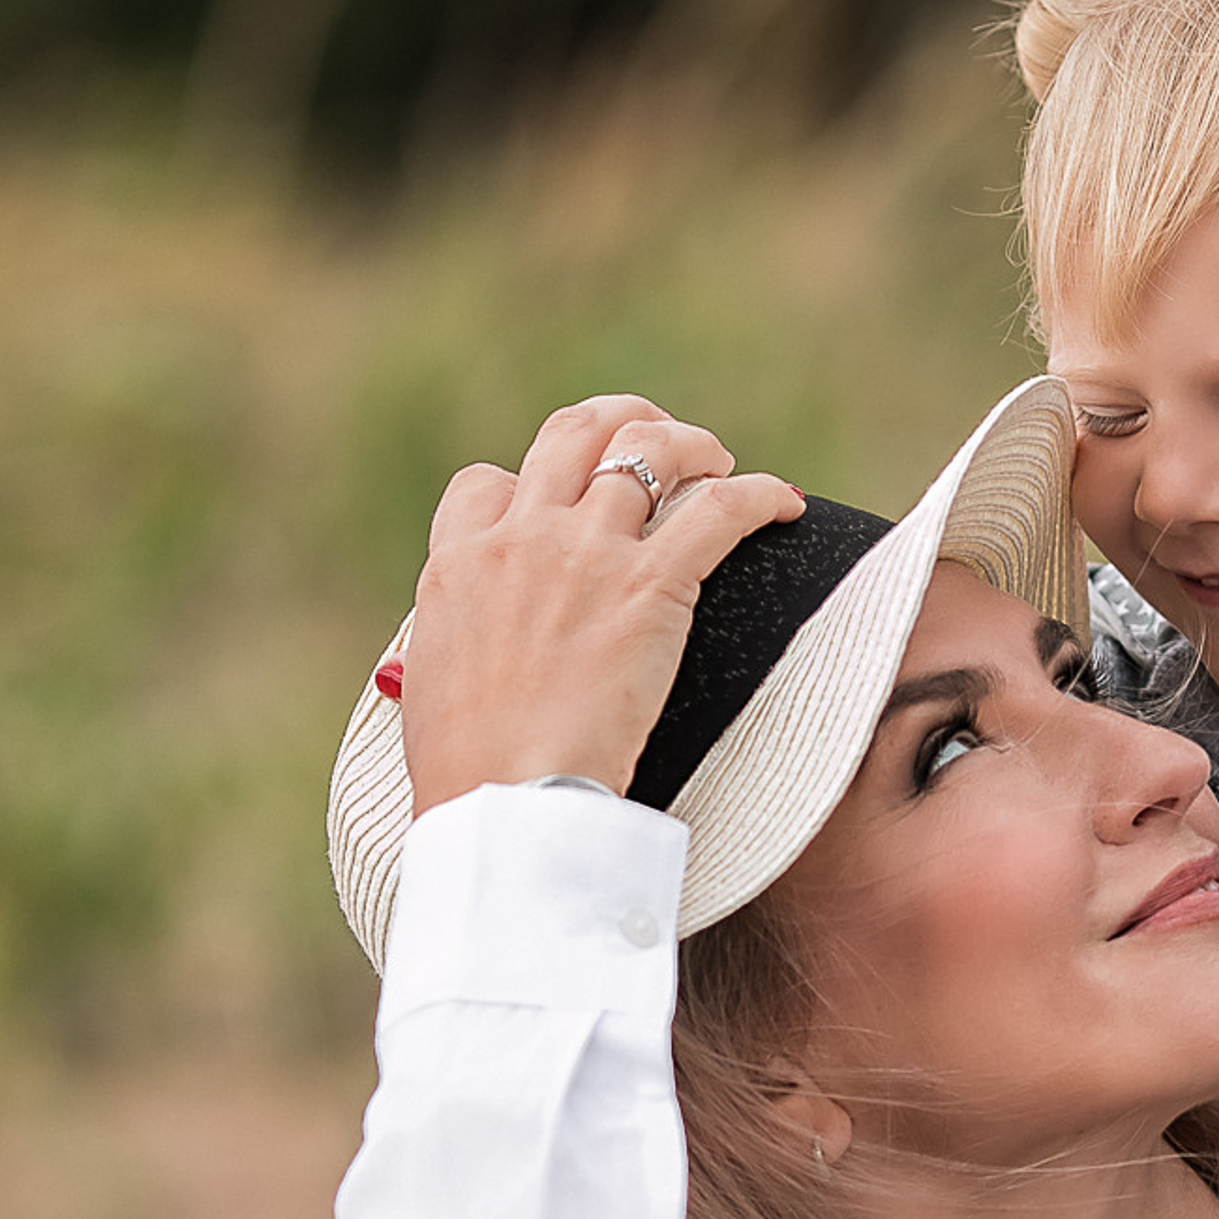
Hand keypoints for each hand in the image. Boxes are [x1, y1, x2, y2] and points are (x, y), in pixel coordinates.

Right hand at [398, 395, 801, 811]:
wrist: (510, 797)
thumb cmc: (470, 774)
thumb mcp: (433, 690)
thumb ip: (452, 648)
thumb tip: (457, 658)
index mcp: (458, 564)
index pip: (487, 482)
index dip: (527, 483)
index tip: (559, 506)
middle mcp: (521, 538)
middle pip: (573, 433)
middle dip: (620, 421)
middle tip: (657, 441)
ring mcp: (587, 552)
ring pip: (650, 450)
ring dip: (693, 446)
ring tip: (719, 464)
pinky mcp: (653, 584)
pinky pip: (721, 509)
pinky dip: (760, 495)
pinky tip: (785, 503)